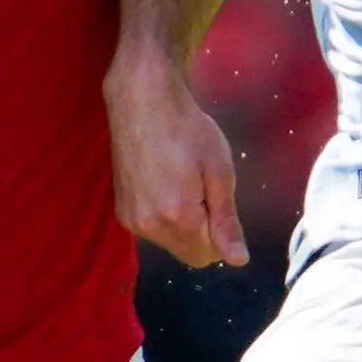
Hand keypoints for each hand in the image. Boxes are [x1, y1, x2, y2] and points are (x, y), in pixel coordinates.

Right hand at [108, 54, 247, 268]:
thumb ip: (226, 221)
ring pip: (171, 243)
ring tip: (180, 182)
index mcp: (178, 216)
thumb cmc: (187, 129)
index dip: (220, 231)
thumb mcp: (219, 171)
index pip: (210, 255)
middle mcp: (150, 225)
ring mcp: (132, 220)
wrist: (142, 101)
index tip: (214, 195)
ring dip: (183, 224)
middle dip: (203, 232)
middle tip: (200, 189)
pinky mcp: (122, 211)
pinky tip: (163, 182)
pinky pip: (153, 230)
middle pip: (190, 254)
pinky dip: (163, 216)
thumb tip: (239, 261)